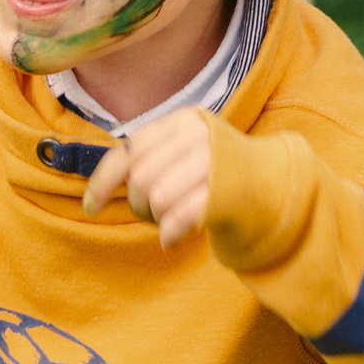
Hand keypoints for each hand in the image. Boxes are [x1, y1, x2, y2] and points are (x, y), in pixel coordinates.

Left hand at [80, 108, 214, 248]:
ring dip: (156, 219)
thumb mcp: (181, 152)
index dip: (104, 181)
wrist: (271, 185)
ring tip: (168, 222)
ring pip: (157, 198)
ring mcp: (214, 162)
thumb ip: (145, 159)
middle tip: (151, 216)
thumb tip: (97, 190)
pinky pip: (179, 217)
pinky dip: (168, 234)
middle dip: (138, 205)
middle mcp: (198, 135)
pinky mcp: (225, 192)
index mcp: (182, 121)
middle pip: (141, 178)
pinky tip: (171, 241)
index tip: (92, 207)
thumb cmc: (214, 173)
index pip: (129, 151)